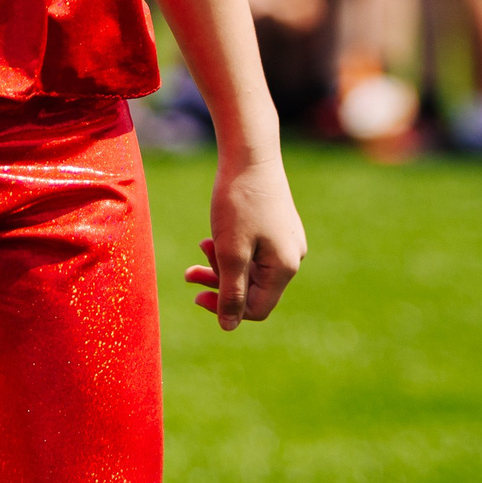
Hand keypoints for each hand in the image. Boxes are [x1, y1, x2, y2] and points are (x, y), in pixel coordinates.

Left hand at [184, 156, 304, 329]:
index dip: (226, 309)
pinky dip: (231, 249)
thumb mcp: (230, 250)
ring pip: (251, 269)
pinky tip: (212, 237)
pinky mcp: (278, 227)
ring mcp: (287, 242)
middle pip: (253, 289)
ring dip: (222, 265)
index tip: (196, 296)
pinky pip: (254, 251)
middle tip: (190, 273)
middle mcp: (292, 258)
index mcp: (284, 268)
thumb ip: (230, 291)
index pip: (256, 309)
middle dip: (220, 283)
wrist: (250, 155)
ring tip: (200, 249)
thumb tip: (228, 327)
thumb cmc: (239, 202)